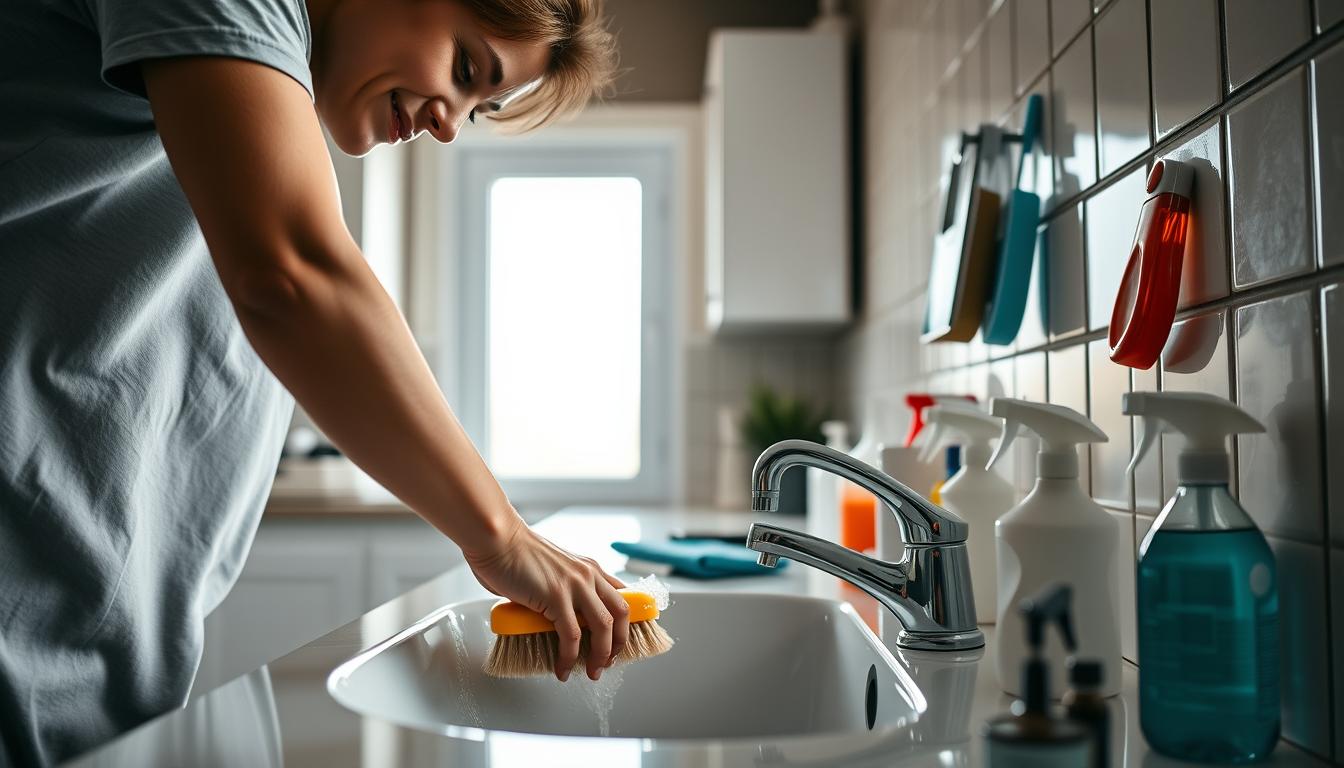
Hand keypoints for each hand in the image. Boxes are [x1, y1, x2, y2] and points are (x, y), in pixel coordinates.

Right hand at [465, 515, 628, 681]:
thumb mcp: (551, 570)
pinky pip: (571, 636)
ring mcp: (574, 585)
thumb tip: (559, 617)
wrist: (496, 538)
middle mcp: (587, 575)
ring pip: (603, 627)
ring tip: (591, 671)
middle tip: (608, 661)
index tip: (619, 642)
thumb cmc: (514, 553)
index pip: (621, 596)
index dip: (625, 623)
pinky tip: (562, 667)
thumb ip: (563, 590)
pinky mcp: (556, 597)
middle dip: (618, 643)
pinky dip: (569, 657)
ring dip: (600, 655)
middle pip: (621, 613)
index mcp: (588, 568)